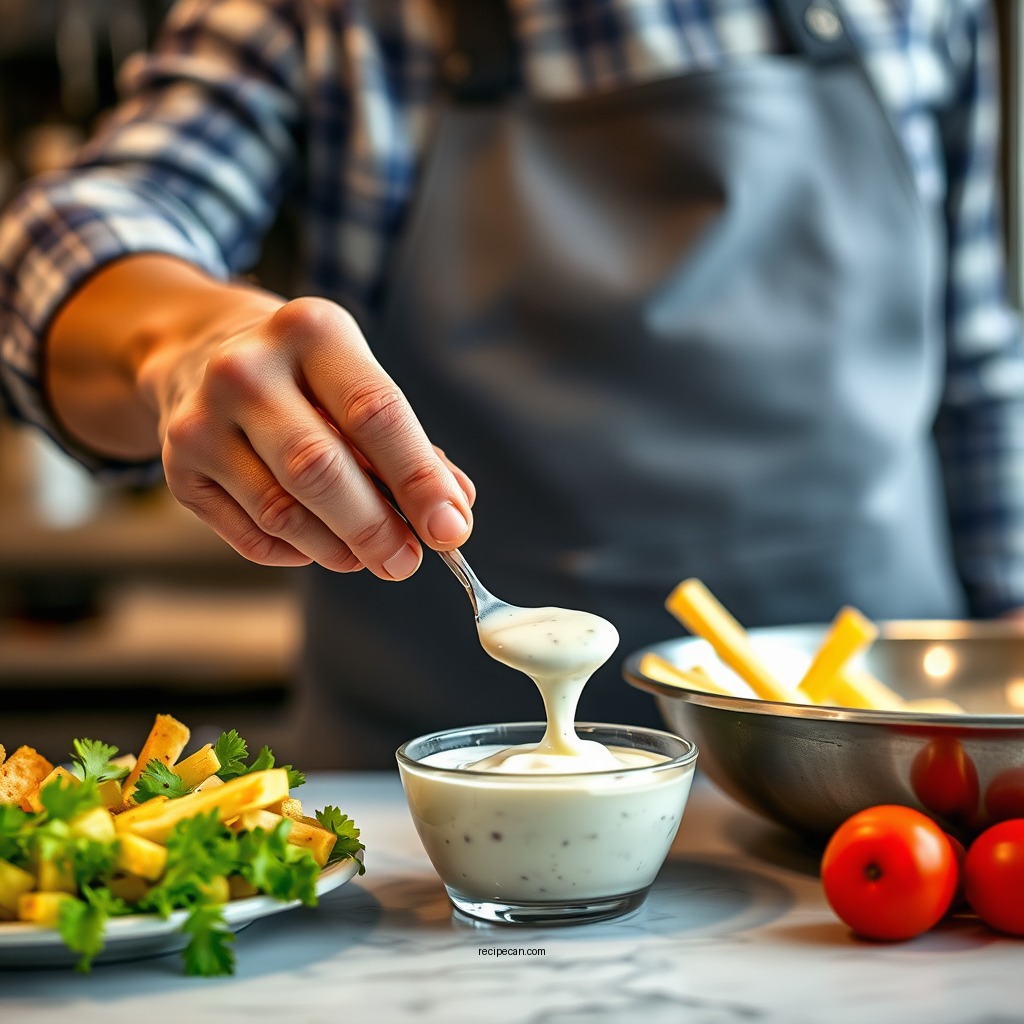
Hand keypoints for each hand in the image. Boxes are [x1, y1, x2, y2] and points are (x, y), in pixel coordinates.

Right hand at [139, 294, 474, 579]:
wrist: (198, 352)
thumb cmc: (305, 379)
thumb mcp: (358, 385)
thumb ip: (412, 448)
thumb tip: (454, 511)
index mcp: (311, 331)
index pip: (376, 414)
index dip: (418, 479)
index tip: (451, 529)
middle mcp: (247, 369)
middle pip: (320, 468)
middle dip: (375, 528)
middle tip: (406, 562)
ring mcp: (201, 418)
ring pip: (282, 512)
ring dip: (338, 549)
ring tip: (367, 557)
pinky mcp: (178, 465)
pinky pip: (252, 536)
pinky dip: (297, 553)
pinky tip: (317, 543)